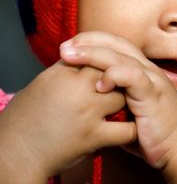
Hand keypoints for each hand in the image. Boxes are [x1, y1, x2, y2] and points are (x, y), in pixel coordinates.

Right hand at [0, 60, 135, 179]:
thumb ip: (69, 67)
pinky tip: (129, 127)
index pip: (96, 55)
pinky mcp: (94, 135)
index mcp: (63, 73)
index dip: (104, 64)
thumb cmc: (28, 116)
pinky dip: (131, 129)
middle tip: (120, 88)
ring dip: (126, 101)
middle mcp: (76, 88)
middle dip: (118, 79)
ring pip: (123, 95)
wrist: (15, 152)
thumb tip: (89, 54)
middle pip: (112, 71)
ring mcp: (87, 111)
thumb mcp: (45, 82)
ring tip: (125, 106)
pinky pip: (126, 129)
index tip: (105, 74)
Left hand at [60, 31, 176, 168]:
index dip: (92, 41)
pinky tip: (99, 85)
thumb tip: (84, 95)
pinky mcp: (154, 93)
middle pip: (116, 43)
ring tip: (69, 57)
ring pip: (121, 56)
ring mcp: (152, 79)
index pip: (116, 44)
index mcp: (141, 69)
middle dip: (87, 42)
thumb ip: (112, 97)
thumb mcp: (127, 108)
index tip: (68, 48)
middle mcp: (147, 68)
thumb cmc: (151, 130)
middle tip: (63, 48)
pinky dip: (114, 75)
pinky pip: (133, 76)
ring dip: (92, 54)